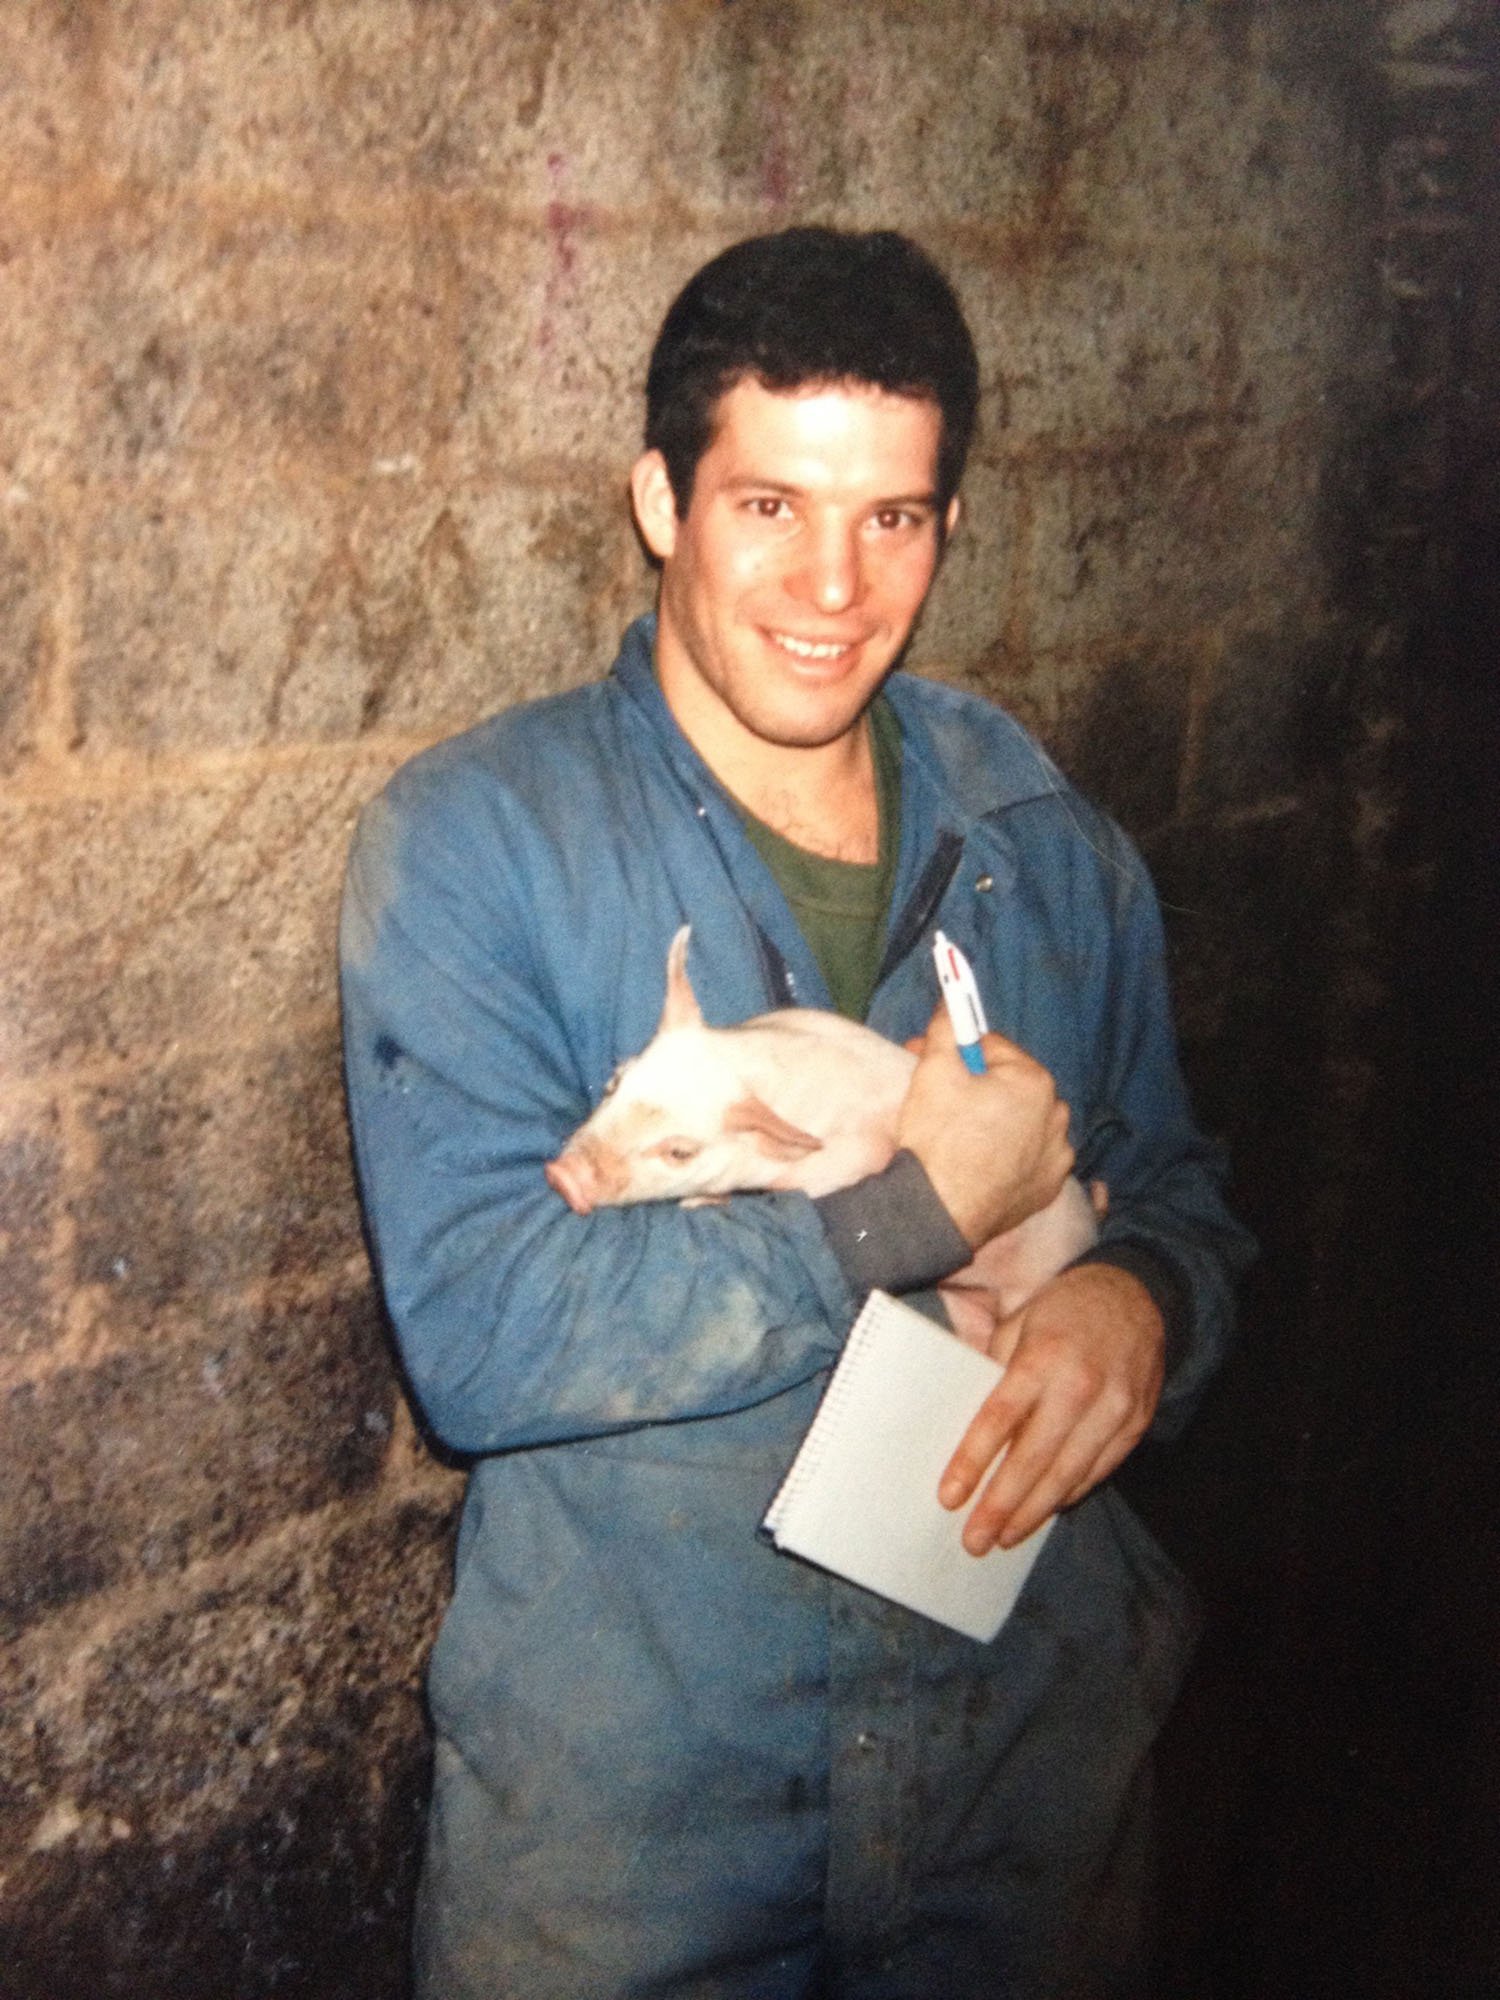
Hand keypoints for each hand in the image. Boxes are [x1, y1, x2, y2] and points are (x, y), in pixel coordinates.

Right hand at [897, 1004, 1074, 1248]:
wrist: (938, 1212)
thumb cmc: (938, 1137)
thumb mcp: (933, 1069)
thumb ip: (947, 1026)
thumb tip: (953, 1002)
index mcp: (1033, 1080)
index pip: (992, 1048)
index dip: (959, 1054)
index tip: (934, 1064)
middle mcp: (1056, 1115)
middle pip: (1010, 1085)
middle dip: (980, 1086)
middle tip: (944, 1100)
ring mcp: (1055, 1156)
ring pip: (1022, 1122)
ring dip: (998, 1120)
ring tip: (962, 1137)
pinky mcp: (1047, 1189)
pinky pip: (1029, 1158)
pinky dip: (1010, 1156)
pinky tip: (981, 1163)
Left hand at [938, 1263, 1164, 1553]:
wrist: (1138, 1296)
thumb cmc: (1064, 1309)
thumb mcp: (1021, 1321)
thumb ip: (995, 1367)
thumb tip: (963, 1416)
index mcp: (1043, 1356)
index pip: (1000, 1418)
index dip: (973, 1461)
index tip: (950, 1497)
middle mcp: (1081, 1386)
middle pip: (1035, 1459)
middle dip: (1001, 1506)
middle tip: (975, 1541)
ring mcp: (1115, 1409)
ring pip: (1069, 1475)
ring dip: (1034, 1512)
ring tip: (1005, 1538)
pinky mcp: (1136, 1425)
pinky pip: (1098, 1471)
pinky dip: (1069, 1494)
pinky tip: (1045, 1510)